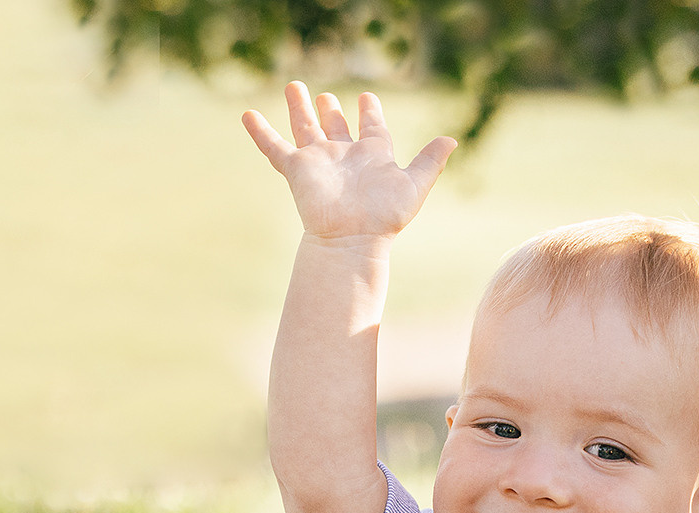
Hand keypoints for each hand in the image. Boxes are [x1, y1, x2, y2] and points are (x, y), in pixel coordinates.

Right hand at [244, 82, 456, 242]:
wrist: (351, 240)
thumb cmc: (384, 217)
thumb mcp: (414, 185)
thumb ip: (430, 161)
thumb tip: (451, 140)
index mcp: (372, 156)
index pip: (372, 128)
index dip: (370, 113)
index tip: (367, 99)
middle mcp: (344, 157)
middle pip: (335, 127)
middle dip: (330, 111)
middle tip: (325, 96)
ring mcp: (318, 162)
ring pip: (305, 128)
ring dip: (299, 108)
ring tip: (294, 86)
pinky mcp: (297, 170)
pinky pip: (274, 147)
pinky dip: (260, 132)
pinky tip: (247, 115)